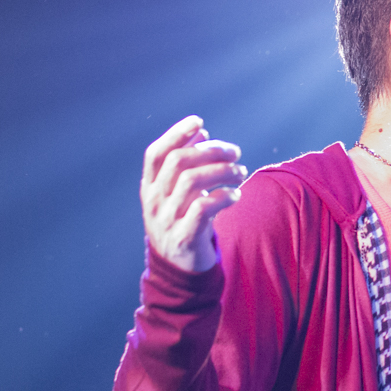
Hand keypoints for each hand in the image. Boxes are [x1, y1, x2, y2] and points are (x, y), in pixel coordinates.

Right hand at [141, 115, 246, 271]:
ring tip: (240, 172)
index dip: (176, 134)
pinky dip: (223, 196)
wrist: (178, 268)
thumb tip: (200, 131)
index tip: (199, 121)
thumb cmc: (182, 220)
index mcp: (149, 187)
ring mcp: (166, 220)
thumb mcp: (177, 192)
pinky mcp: (184, 237)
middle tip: (235, 153)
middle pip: (178, 162)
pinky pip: (202, 209)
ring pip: (191, 181)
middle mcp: (153, 201)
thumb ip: (186, 163)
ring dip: (222, 171)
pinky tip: (236, 195)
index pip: (156, 154)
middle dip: (210, 151)